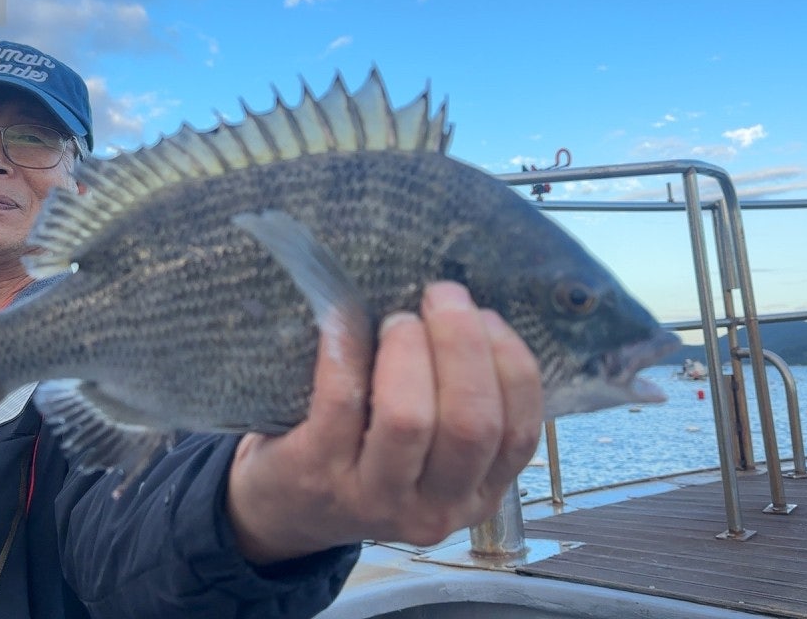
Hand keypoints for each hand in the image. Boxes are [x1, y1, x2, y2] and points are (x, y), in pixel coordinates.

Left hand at [226, 281, 543, 564]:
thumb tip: (472, 309)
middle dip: (462, 344)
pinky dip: (348, 348)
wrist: (286, 505)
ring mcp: (374, 499)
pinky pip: (342, 401)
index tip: (486, 315)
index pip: (520, 432)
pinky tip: (344, 317)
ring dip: (409, 350)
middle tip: (441, 296)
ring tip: (398, 319)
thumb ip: (461, 401)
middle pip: (472, 423)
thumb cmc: (369, 454)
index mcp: (479, 495)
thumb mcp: (433, 451)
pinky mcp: (319, 476)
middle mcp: (436, 510)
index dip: (510, 362)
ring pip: (410, 419)